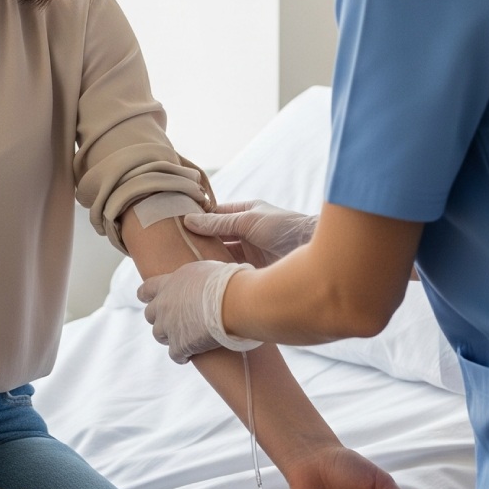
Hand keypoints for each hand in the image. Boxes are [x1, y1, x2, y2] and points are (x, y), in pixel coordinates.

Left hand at [137, 260, 261, 360]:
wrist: (231, 302)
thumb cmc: (224, 282)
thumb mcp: (203, 270)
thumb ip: (194, 279)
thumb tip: (202, 283)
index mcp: (168, 284)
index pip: (146, 289)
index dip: (146, 296)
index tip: (145, 299)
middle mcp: (163, 305)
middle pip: (150, 315)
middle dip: (159, 318)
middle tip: (172, 321)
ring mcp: (169, 326)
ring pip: (159, 335)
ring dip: (169, 337)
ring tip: (182, 339)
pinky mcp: (180, 345)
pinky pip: (175, 355)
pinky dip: (181, 356)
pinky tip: (188, 357)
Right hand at [184, 200, 316, 267]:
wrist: (313, 250)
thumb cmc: (284, 227)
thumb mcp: (247, 220)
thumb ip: (218, 223)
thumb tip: (188, 220)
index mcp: (246, 213)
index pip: (215, 214)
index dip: (198, 219)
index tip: (176, 225)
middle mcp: (246, 231)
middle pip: (217, 236)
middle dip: (200, 241)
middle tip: (175, 248)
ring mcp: (250, 251)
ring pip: (222, 254)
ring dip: (208, 258)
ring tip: (185, 264)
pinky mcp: (254, 269)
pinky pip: (231, 269)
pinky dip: (220, 271)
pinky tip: (204, 276)